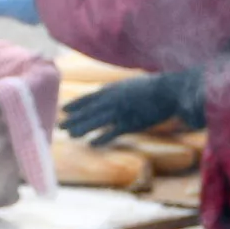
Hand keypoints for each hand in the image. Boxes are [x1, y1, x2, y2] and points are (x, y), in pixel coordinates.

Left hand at [61, 69, 205, 144]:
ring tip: (70, 134)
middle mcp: (113, 100)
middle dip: (74, 119)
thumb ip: (118, 90)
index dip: (75, 105)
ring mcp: (121, 111)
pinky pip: (112, 132)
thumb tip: (108, 91)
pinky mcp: (131, 123)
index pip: (89, 98)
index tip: (63, 110)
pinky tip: (91, 143)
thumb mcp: (131, 84)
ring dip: (82, 128)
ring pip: (96, 121)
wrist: (169, 91)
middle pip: (88, 111)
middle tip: (60, 126)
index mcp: (113, 90)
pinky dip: (101, 138)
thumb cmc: (154, 88)